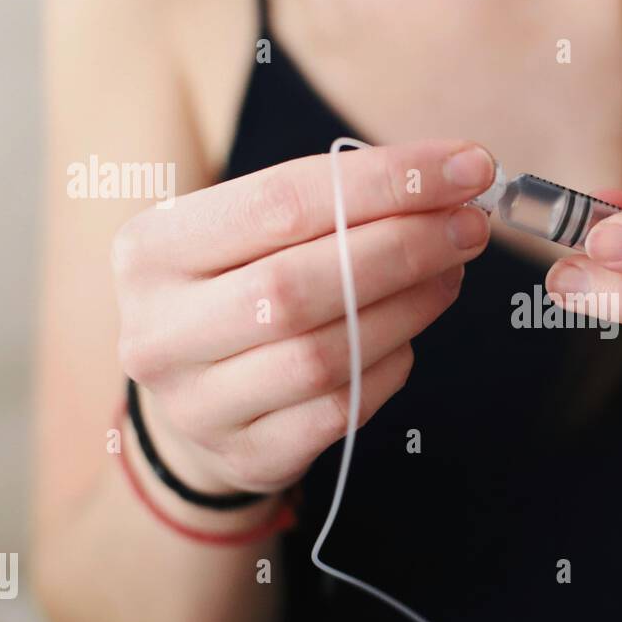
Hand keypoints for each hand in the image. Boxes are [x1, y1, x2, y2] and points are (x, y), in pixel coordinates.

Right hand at [112, 140, 494, 494]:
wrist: (195, 402)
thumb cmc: (237, 293)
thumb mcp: (251, 237)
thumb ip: (333, 206)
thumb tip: (449, 184)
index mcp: (152, 250)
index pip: (284, 200)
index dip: (386, 180)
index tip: (465, 166)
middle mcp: (160, 329)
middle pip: (299, 282)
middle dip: (403, 246)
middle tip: (470, 225)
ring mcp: (197, 404)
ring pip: (323, 352)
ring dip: (408, 306)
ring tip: (452, 272)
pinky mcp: (247, 456)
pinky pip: (341, 409)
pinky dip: (390, 365)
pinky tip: (413, 334)